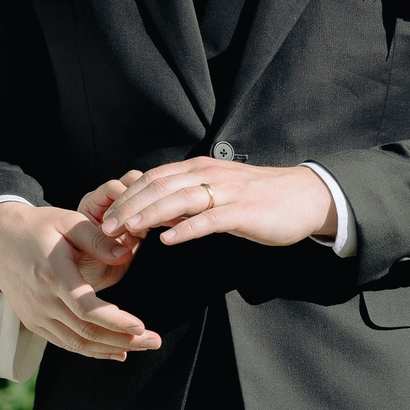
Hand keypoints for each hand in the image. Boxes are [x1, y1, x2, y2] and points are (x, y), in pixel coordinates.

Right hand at [0, 199, 160, 359]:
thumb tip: (127, 254)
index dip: (115, 321)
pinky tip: (116, 351)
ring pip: (77, 343)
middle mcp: (42, 300)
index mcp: (53, 274)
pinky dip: (92, 351)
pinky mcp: (34, 322)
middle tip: (155, 341)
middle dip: (124, 339)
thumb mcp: (68, 221)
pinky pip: (65, 343)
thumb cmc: (38, 227)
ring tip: (142, 346)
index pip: (86, 308)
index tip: (142, 326)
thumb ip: (98, 239)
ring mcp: (36, 315)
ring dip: (111, 348)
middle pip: (86, 331)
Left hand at [98, 158, 338, 249]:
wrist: (303, 196)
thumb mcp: (218, 193)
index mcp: (199, 169)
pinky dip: (187, 229)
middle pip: (160, 186)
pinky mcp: (244, 211)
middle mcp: (209, 174)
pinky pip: (210, 219)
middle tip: (106, 226)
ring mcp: (227, 192)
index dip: (128, 195)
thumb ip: (188, 201)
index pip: (154, 178)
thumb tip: (157, 216)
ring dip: (150, 214)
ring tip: (129, 230)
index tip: (106, 215)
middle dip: (129, 205)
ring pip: (180, 198)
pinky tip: (169, 240)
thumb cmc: (258, 197)